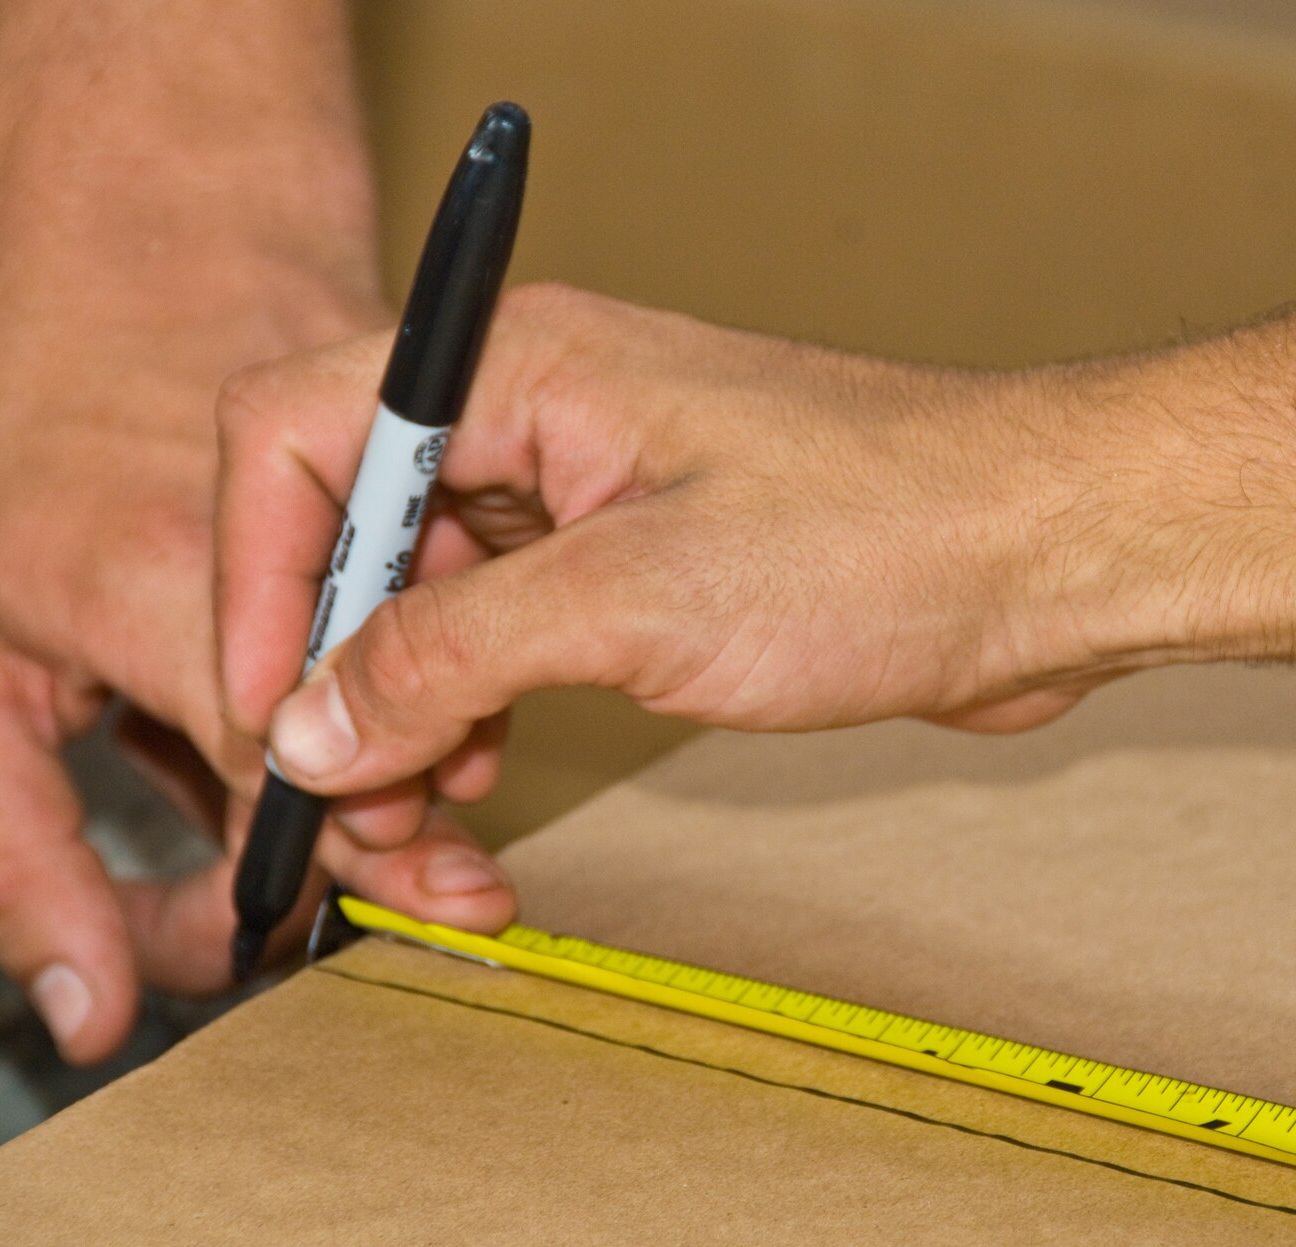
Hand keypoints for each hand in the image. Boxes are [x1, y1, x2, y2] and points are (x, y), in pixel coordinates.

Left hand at [0, 259, 518, 1063]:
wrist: (129, 257)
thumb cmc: (14, 469)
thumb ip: (7, 862)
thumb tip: (89, 1015)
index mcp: (159, 585)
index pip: (276, 771)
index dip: (304, 869)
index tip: (301, 924)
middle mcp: (290, 543)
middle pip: (382, 731)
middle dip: (389, 828)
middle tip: (407, 880)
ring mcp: (383, 497)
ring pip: (438, 672)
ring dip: (418, 748)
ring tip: (388, 775)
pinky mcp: (437, 485)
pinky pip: (457, 611)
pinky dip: (432, 672)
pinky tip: (382, 690)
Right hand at [215, 285, 1156, 808]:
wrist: (1042, 557)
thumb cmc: (883, 535)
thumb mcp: (635, 600)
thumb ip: (446, 653)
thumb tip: (304, 721)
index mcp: (515, 368)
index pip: (295, 438)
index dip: (252, 577)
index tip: (264, 707)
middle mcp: (533, 417)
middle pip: (347, 539)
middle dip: (331, 681)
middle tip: (354, 810)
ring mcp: (580, 493)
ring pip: (418, 608)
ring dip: (397, 723)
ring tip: (427, 830)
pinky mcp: (628, 566)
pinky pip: (496, 642)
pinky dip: (467, 720)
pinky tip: (477, 791)